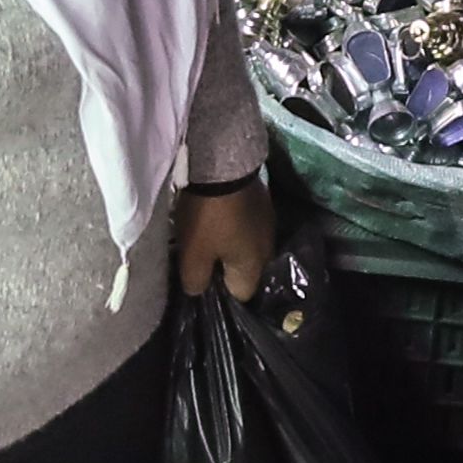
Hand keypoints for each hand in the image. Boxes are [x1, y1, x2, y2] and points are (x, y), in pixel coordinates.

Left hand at [175, 182, 275, 298]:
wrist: (223, 166)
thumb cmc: (209, 218)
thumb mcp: (193, 256)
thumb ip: (196, 282)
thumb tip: (198, 291)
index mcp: (255, 268)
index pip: (240, 296)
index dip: (220, 293)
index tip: (202, 279)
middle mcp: (269, 251)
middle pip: (246, 272)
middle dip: (227, 269)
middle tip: (202, 258)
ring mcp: (269, 225)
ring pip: (249, 248)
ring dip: (233, 246)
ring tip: (210, 236)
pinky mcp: (264, 205)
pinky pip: (249, 228)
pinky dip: (237, 228)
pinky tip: (221, 218)